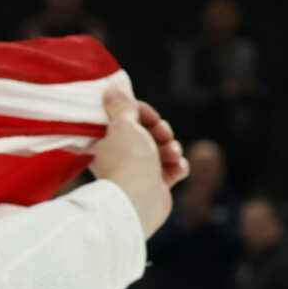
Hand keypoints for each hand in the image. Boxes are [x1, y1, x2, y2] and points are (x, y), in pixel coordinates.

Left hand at [89, 87, 187, 234]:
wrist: (138, 199)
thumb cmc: (128, 159)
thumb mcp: (123, 125)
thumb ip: (121, 107)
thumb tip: (110, 89)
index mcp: (108, 140)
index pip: (129, 119)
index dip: (144, 114)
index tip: (152, 117)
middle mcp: (122, 156)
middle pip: (149, 133)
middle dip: (161, 131)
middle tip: (163, 134)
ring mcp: (139, 171)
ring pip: (163, 150)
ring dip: (172, 148)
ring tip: (171, 154)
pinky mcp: (155, 186)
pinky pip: (173, 170)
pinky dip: (178, 167)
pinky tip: (178, 168)